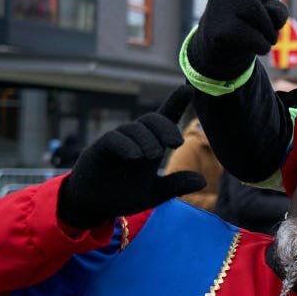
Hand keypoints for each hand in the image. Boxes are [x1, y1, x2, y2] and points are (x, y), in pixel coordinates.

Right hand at [56, 85, 205, 228]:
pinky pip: (114, 138)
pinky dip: (127, 145)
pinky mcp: (99, 149)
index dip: (177, 103)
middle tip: (176, 144)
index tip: (188, 89)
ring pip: (135, 128)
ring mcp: (117, 142)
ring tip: (153, 155)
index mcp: (151, 145)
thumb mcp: (154, 193)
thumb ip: (175, 185)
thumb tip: (202, 180)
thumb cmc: (123, 194)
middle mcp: (135, 139)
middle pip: (153, 119)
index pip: (165, 119)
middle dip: (166, 127)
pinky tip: (136, 156)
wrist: (93, 206)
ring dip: (148, 140)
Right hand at [186, 0, 288, 80]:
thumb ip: (275, 4)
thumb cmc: (246, 18)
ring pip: (270, 23)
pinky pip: (263, 42)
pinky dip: (263, 47)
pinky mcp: (222, 30)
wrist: (216, 46)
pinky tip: (247, 43)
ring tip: (253, 31)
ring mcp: (223, 6)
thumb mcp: (261, 1)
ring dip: (270, 33)